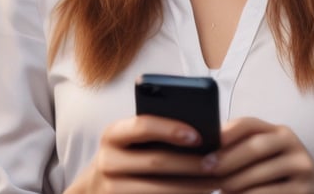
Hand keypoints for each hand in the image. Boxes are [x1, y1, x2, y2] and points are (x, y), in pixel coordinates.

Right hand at [65, 115, 218, 193]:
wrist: (96, 188)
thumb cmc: (127, 156)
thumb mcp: (132, 140)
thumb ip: (156, 132)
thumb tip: (199, 135)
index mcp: (113, 134)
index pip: (143, 126)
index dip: (171, 129)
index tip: (199, 136)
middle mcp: (107, 161)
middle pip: (156, 162)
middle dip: (190, 163)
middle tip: (217, 163)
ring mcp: (110, 189)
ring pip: (158, 189)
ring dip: (191, 186)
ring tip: (215, 181)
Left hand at [203, 117, 313, 193]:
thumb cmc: (280, 177)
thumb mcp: (268, 157)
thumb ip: (244, 149)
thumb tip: (207, 151)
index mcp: (279, 131)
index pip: (249, 124)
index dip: (226, 132)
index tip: (205, 145)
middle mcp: (292, 143)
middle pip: (254, 146)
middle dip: (227, 159)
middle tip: (206, 170)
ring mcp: (301, 166)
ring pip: (259, 174)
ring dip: (234, 183)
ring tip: (219, 188)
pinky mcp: (304, 189)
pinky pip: (268, 193)